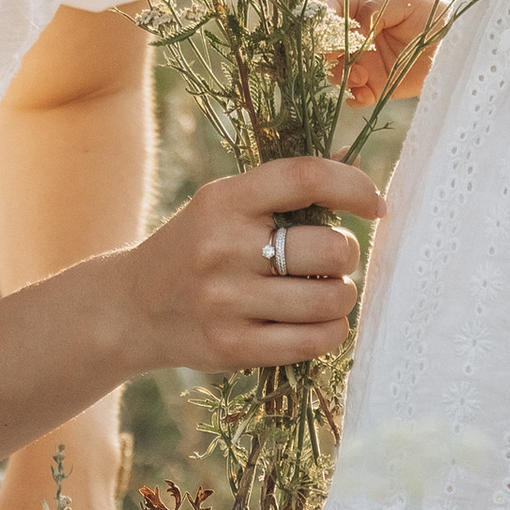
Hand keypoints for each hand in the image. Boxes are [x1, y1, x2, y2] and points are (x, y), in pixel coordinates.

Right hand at [113, 154, 380, 376]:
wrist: (133, 308)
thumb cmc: (196, 247)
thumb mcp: (224, 204)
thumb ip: (283, 189)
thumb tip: (355, 164)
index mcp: (223, 200)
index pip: (304, 178)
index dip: (353, 186)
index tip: (376, 205)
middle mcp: (222, 246)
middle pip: (330, 247)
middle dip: (346, 254)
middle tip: (332, 259)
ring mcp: (225, 300)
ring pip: (330, 298)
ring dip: (341, 295)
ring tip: (324, 291)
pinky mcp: (231, 345)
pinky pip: (313, 341)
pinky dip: (331, 331)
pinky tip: (320, 323)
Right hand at [328, 0, 437, 106]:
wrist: (455, 45)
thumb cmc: (433, 15)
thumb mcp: (404, 3)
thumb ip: (375, 11)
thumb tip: (354, 31)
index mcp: (364, 9)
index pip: (334, 10)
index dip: (327, 20)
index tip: (332, 31)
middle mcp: (360, 37)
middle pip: (330, 45)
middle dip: (330, 53)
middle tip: (343, 57)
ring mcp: (367, 62)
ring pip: (338, 71)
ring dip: (342, 76)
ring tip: (360, 77)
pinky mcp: (377, 85)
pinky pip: (356, 95)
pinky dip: (354, 97)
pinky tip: (365, 95)